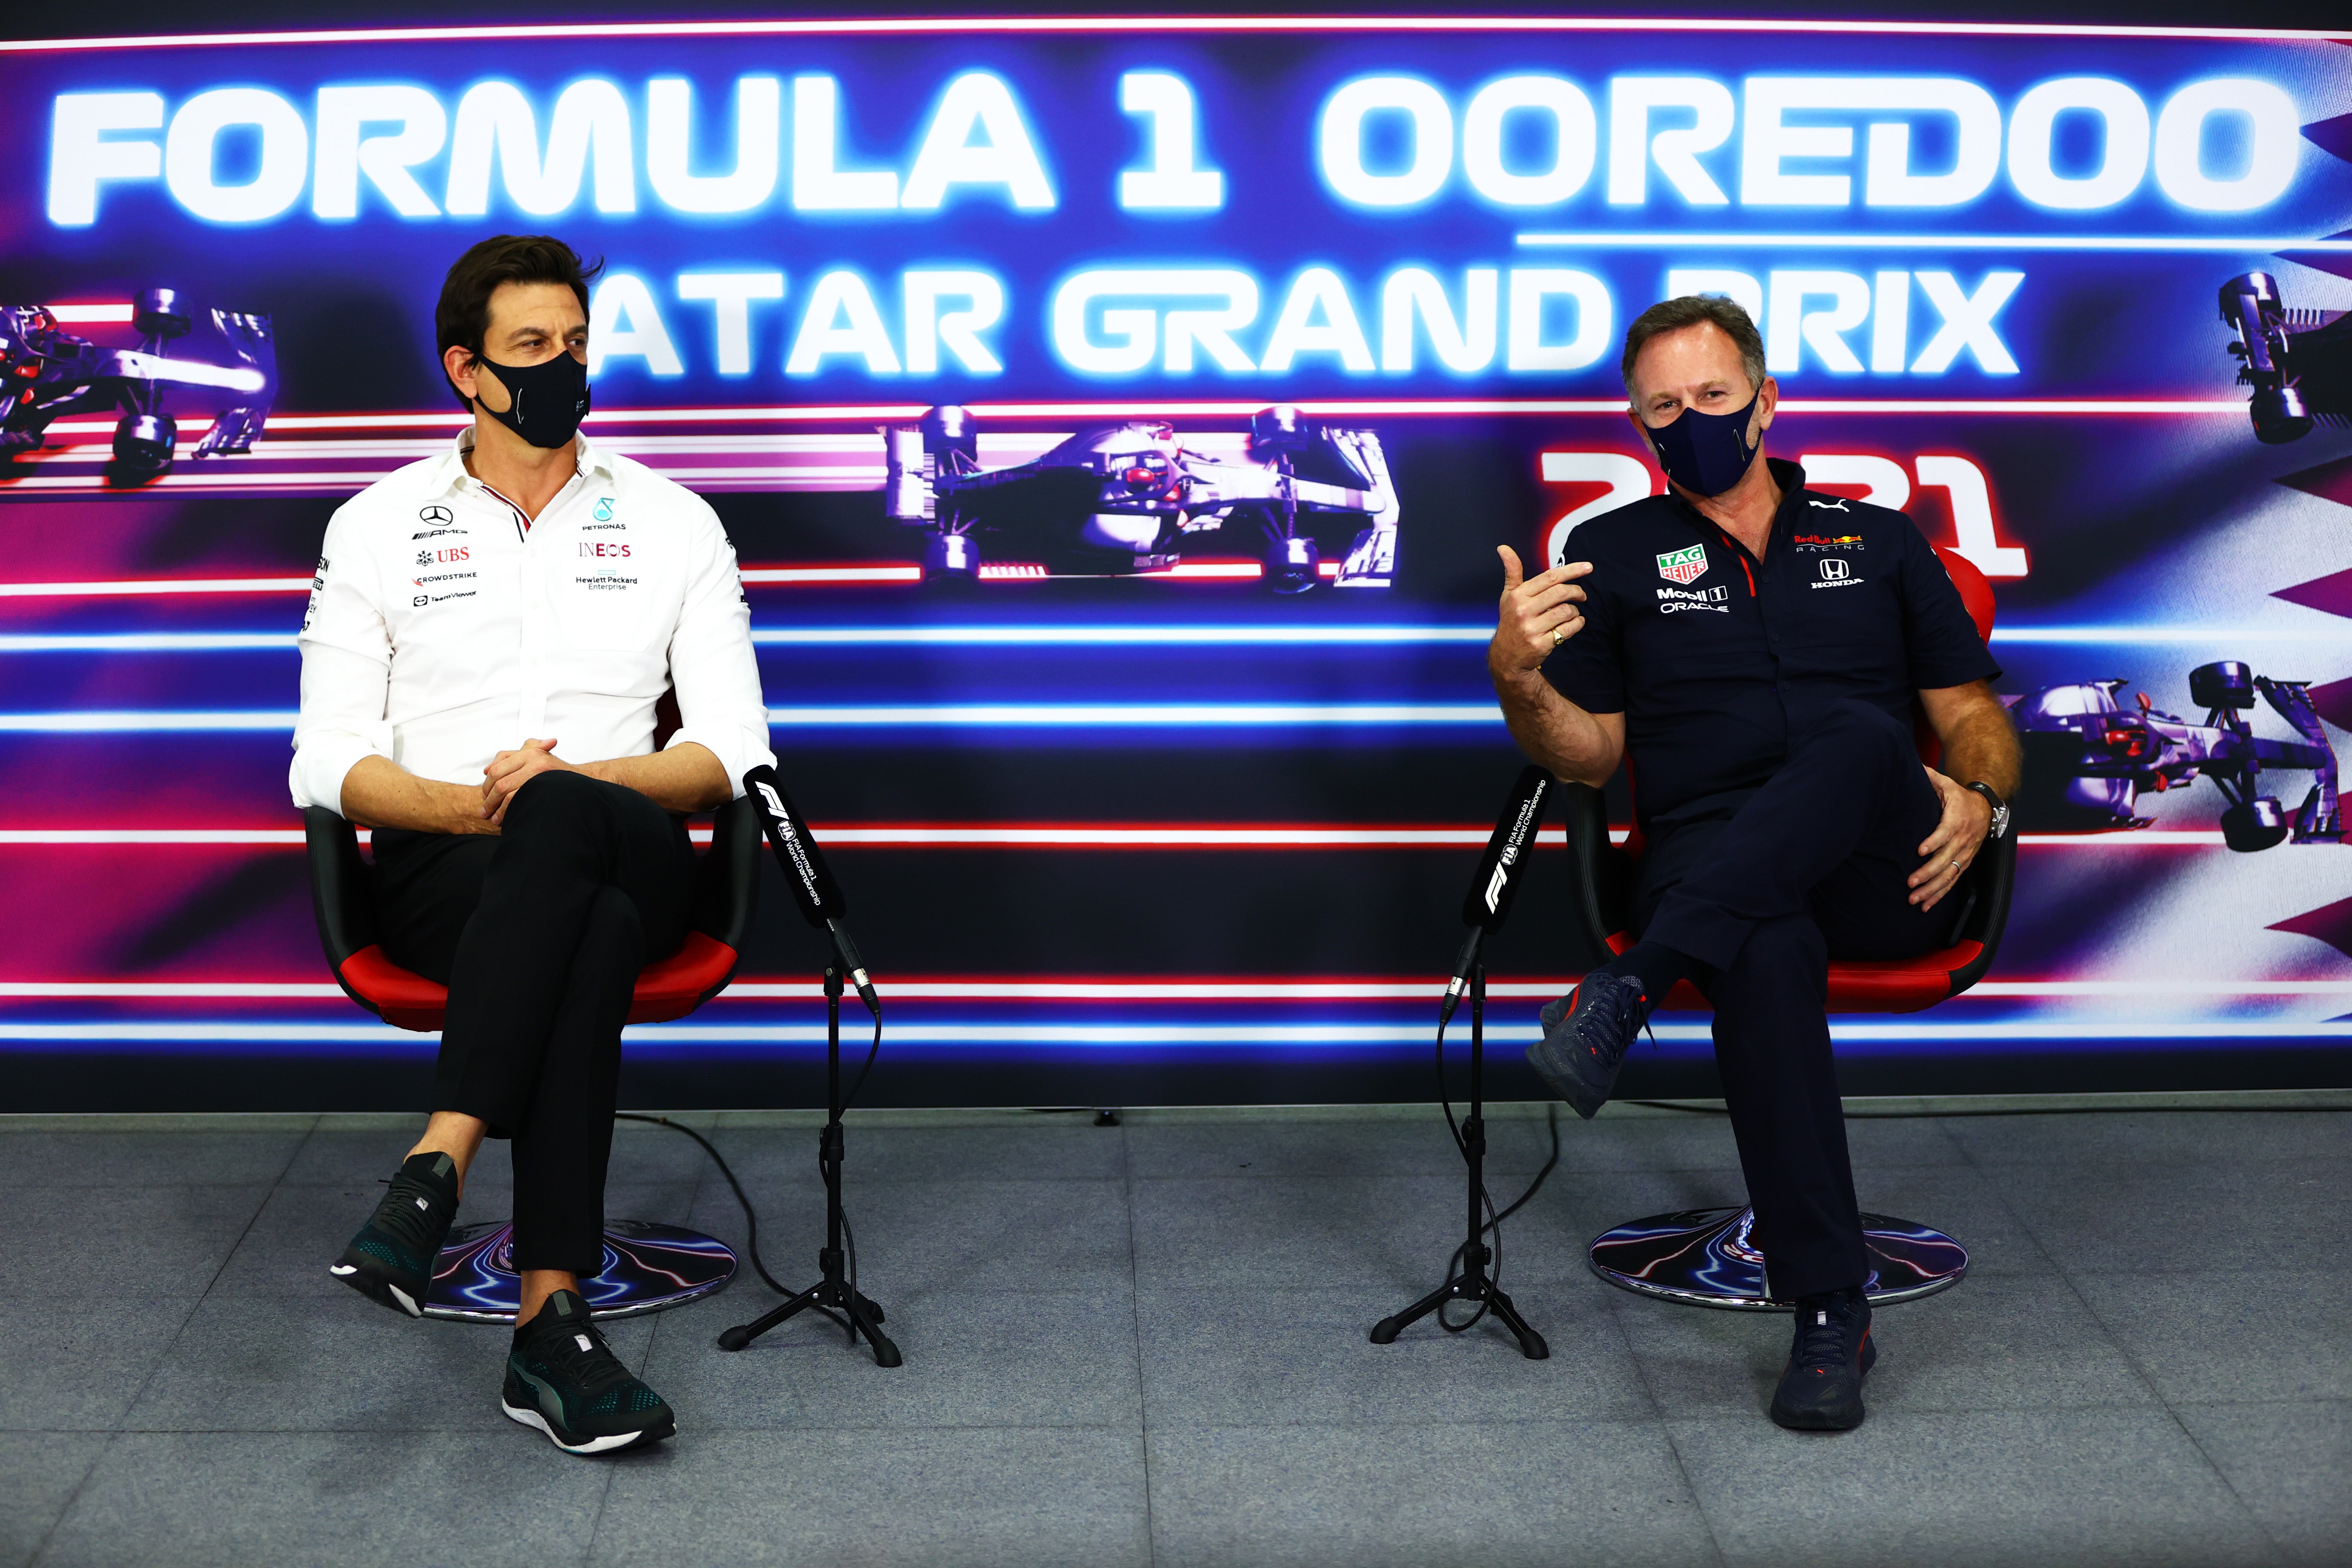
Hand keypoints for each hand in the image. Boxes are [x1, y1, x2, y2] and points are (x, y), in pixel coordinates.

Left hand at [481, 737, 570, 824]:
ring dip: (496, 807)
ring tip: (493, 818)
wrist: (582, 784)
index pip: (497, 767)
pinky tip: (506, 819)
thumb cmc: (558, 773)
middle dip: (489, 798)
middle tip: (484, 810)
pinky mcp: (542, 788)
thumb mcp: (538, 756)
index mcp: (529, 753)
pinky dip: (508, 811)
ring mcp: (538, 774)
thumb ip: (513, 757)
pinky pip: (517, 800)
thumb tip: (488, 769)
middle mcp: (533, 761)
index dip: (487, 784)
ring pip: (506, 791)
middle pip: (499, 780)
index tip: (484, 795)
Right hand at [1489, 546, 1592, 681]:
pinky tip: (1573, 623)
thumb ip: (1512, 571)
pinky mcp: (1541, 644)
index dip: (1571, 570)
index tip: (1587, 567)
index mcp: (1518, 595)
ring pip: (1567, 611)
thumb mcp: (1508, 595)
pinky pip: (1569, 629)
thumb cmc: (1511, 620)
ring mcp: (1532, 628)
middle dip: (1577, 591)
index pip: (1550, 577)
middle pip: (1561, 592)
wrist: (1506, 656)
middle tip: (1582, 595)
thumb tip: (1503, 548)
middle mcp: (1523, 610)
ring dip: (1575, 610)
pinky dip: (1577, 624)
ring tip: (1571, 612)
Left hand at [1909, 768, 1991, 910]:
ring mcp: (1964, 854)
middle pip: (1945, 859)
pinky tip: (1926, 905)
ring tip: (1914, 899)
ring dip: (1932, 889)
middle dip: (1928, 873)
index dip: (1934, 841)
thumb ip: (1930, 777)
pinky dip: (1940, 894)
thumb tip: (1914, 766)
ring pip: (1949, 875)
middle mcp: (1962, 840)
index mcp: (1956, 820)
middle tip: (1910, 882)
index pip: (1945, 832)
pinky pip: (1953, 881)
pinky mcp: (1964, 863)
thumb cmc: (1959, 797)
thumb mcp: (1947, 784)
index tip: (1920, 850)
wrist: (1986, 808)